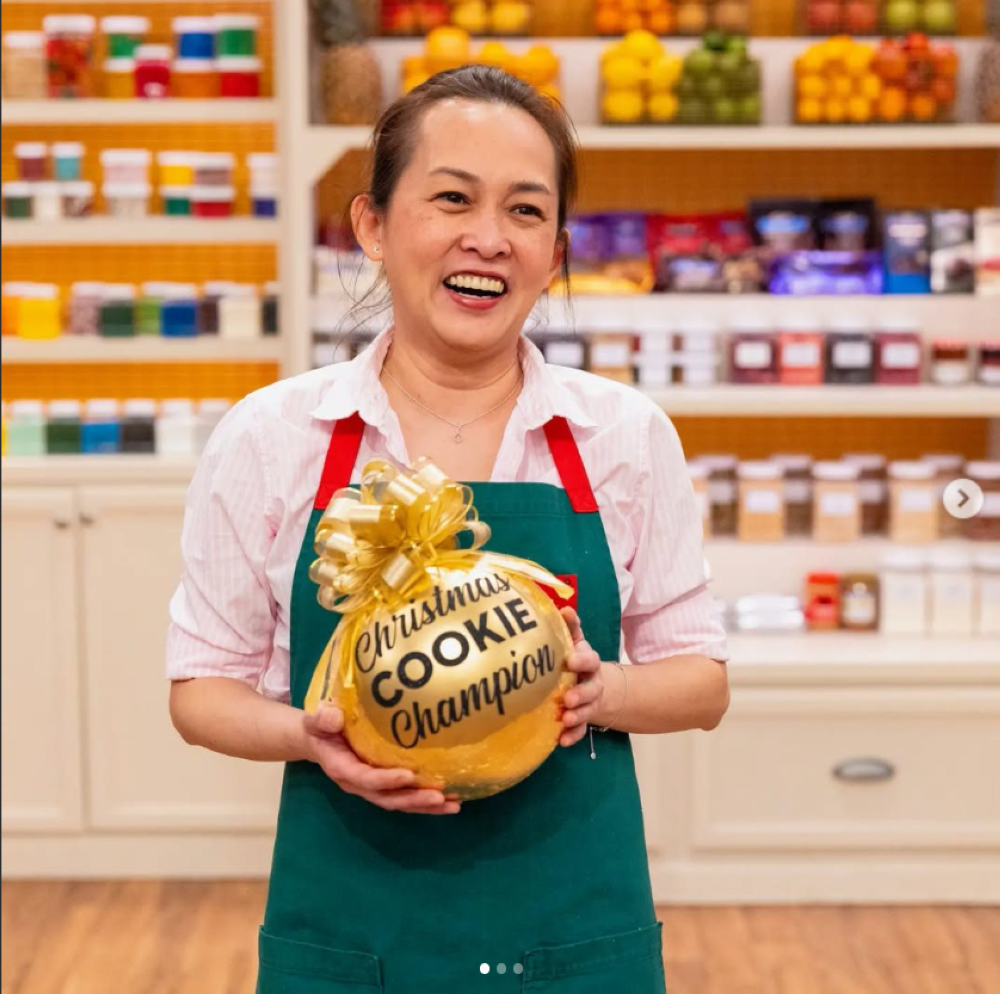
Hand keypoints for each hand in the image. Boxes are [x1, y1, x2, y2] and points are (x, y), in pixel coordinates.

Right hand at [302, 704, 460, 814]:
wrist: (319, 740)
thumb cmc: (321, 727)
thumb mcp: (317, 720)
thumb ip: (323, 719)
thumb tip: (334, 718)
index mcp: (342, 768)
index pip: (365, 778)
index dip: (386, 780)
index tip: (409, 776)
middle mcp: (359, 783)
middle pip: (387, 798)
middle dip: (414, 799)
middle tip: (440, 797)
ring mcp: (372, 787)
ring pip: (400, 802)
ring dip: (426, 805)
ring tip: (453, 805)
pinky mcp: (383, 786)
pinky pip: (405, 797)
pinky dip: (426, 802)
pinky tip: (449, 801)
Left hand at [558, 607, 604, 747]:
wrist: (598, 687)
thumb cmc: (577, 661)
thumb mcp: (576, 643)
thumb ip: (571, 627)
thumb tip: (563, 607)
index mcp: (588, 662)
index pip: (590, 658)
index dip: (582, 660)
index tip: (570, 660)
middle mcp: (592, 682)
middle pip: (591, 687)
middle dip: (580, 693)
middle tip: (567, 698)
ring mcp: (590, 702)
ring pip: (587, 710)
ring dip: (577, 715)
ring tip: (564, 719)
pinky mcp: (584, 720)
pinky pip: (581, 730)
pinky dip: (573, 735)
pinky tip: (561, 740)